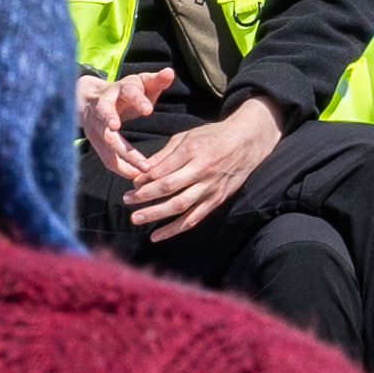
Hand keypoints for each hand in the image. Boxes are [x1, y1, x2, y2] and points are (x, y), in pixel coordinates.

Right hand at [77, 68, 175, 182]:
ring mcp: (96, 123)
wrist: (90, 97)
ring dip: (122, 155)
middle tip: (140, 151)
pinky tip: (133, 175)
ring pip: (106, 139)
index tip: (149, 110)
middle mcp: (104, 104)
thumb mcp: (141, 83)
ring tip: (138, 170)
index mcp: (120, 89)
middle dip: (124, 133)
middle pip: (110, 117)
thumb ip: (156, 80)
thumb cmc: (126, 91)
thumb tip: (170, 72)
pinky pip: (105, 155)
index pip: (128, 91)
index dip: (138, 100)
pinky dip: (118, 166)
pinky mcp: (93, 138)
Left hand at [126, 93, 283, 237]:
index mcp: (193, 150)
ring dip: (156, 214)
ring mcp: (211, 187)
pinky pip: (194, 218)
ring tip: (136, 219)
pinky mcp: (217, 200)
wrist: (246, 142)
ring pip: (180, 205)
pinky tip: (157, 236)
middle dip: (144, 196)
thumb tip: (142, 170)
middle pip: (169, 187)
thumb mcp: (187, 136)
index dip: (144, 179)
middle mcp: (202, 169)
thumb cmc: (213, 136)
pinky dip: (174, 229)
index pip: (162, 169)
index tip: (131, 184)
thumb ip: (165, 154)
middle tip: (126, 200)